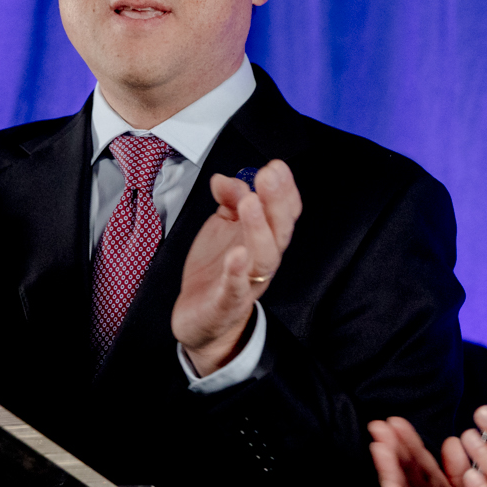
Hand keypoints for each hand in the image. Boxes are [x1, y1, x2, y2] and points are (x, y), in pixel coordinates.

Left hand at [172, 159, 300, 375]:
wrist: (201, 320)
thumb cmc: (217, 271)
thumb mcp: (221, 227)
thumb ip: (228, 200)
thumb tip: (225, 178)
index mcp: (264, 239)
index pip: (284, 213)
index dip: (284, 190)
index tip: (276, 166)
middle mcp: (262, 260)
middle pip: (280, 231)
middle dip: (276, 201)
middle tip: (269, 176)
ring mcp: (248, 283)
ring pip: (264, 257)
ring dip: (259, 229)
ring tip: (251, 203)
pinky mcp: (227, 303)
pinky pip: (236, 288)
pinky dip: (237, 272)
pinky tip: (236, 254)